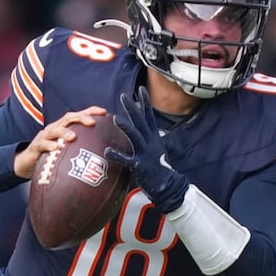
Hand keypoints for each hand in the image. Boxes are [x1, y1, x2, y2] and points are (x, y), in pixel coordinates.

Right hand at [14, 107, 106, 180]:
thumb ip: (83, 149)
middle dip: (81, 118)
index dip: (91, 111)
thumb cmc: (53, 155)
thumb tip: (105, 156)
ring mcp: (45, 136)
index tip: (104, 112)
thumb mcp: (69, 150)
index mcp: (65, 128)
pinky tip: (55, 148)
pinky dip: (48, 145)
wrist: (29, 162)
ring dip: (64, 132)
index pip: (79, 116)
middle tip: (92, 123)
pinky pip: (42, 144)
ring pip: (55, 130)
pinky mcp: (36, 147)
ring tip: (73, 137)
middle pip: (68, 118)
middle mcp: (56, 128)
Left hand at [108, 89, 188, 212]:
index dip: (145, 103)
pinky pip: (127, 160)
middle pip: (141, 122)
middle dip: (132, 109)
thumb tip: (147, 130)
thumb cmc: (160, 168)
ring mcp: (146, 153)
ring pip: (136, 137)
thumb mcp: (157, 149)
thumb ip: (150, 138)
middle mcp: (151, 142)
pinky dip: (117, 155)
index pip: (149, 117)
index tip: (141, 89)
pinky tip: (107, 151)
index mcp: (154, 138)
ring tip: (115, 118)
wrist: (168, 185)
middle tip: (123, 96)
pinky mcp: (140, 165)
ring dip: (126, 127)